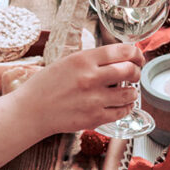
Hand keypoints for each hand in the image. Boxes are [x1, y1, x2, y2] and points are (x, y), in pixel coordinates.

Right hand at [12, 43, 143, 135]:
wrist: (31, 111)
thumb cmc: (46, 85)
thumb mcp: (67, 62)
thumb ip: (92, 60)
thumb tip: (117, 57)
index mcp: (83, 59)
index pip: (122, 51)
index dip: (136, 53)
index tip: (138, 58)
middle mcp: (91, 78)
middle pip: (129, 70)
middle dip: (137, 72)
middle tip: (134, 74)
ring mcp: (94, 99)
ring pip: (129, 93)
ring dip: (133, 91)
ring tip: (128, 91)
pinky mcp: (94, 118)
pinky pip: (121, 112)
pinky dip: (126, 107)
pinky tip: (123, 105)